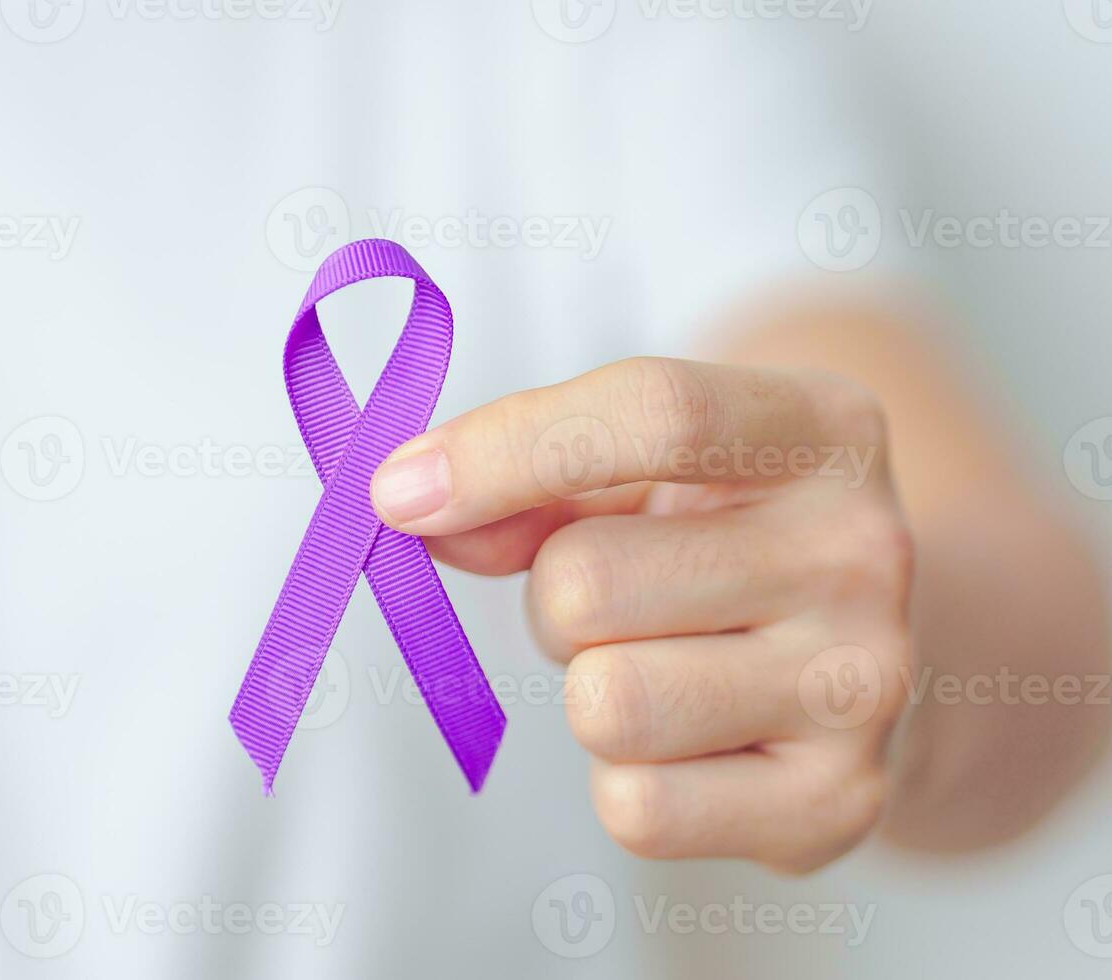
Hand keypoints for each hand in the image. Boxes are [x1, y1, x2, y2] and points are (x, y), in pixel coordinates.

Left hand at [369, 357, 913, 873]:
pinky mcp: (839, 804)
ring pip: (607, 702)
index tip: (397, 494)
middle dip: (553, 599)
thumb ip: (532, 478)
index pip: (654, 412)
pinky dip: (627, 782)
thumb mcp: (649, 472)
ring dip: (590, 689)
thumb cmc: (725, 541)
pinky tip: (691, 742)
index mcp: (824, 427)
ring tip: (659, 665)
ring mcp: (863, 685)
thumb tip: (414, 513)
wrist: (865, 657)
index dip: (502, 450)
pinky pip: (638, 809)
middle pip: (587, 581)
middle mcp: (863, 550)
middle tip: (613, 602)